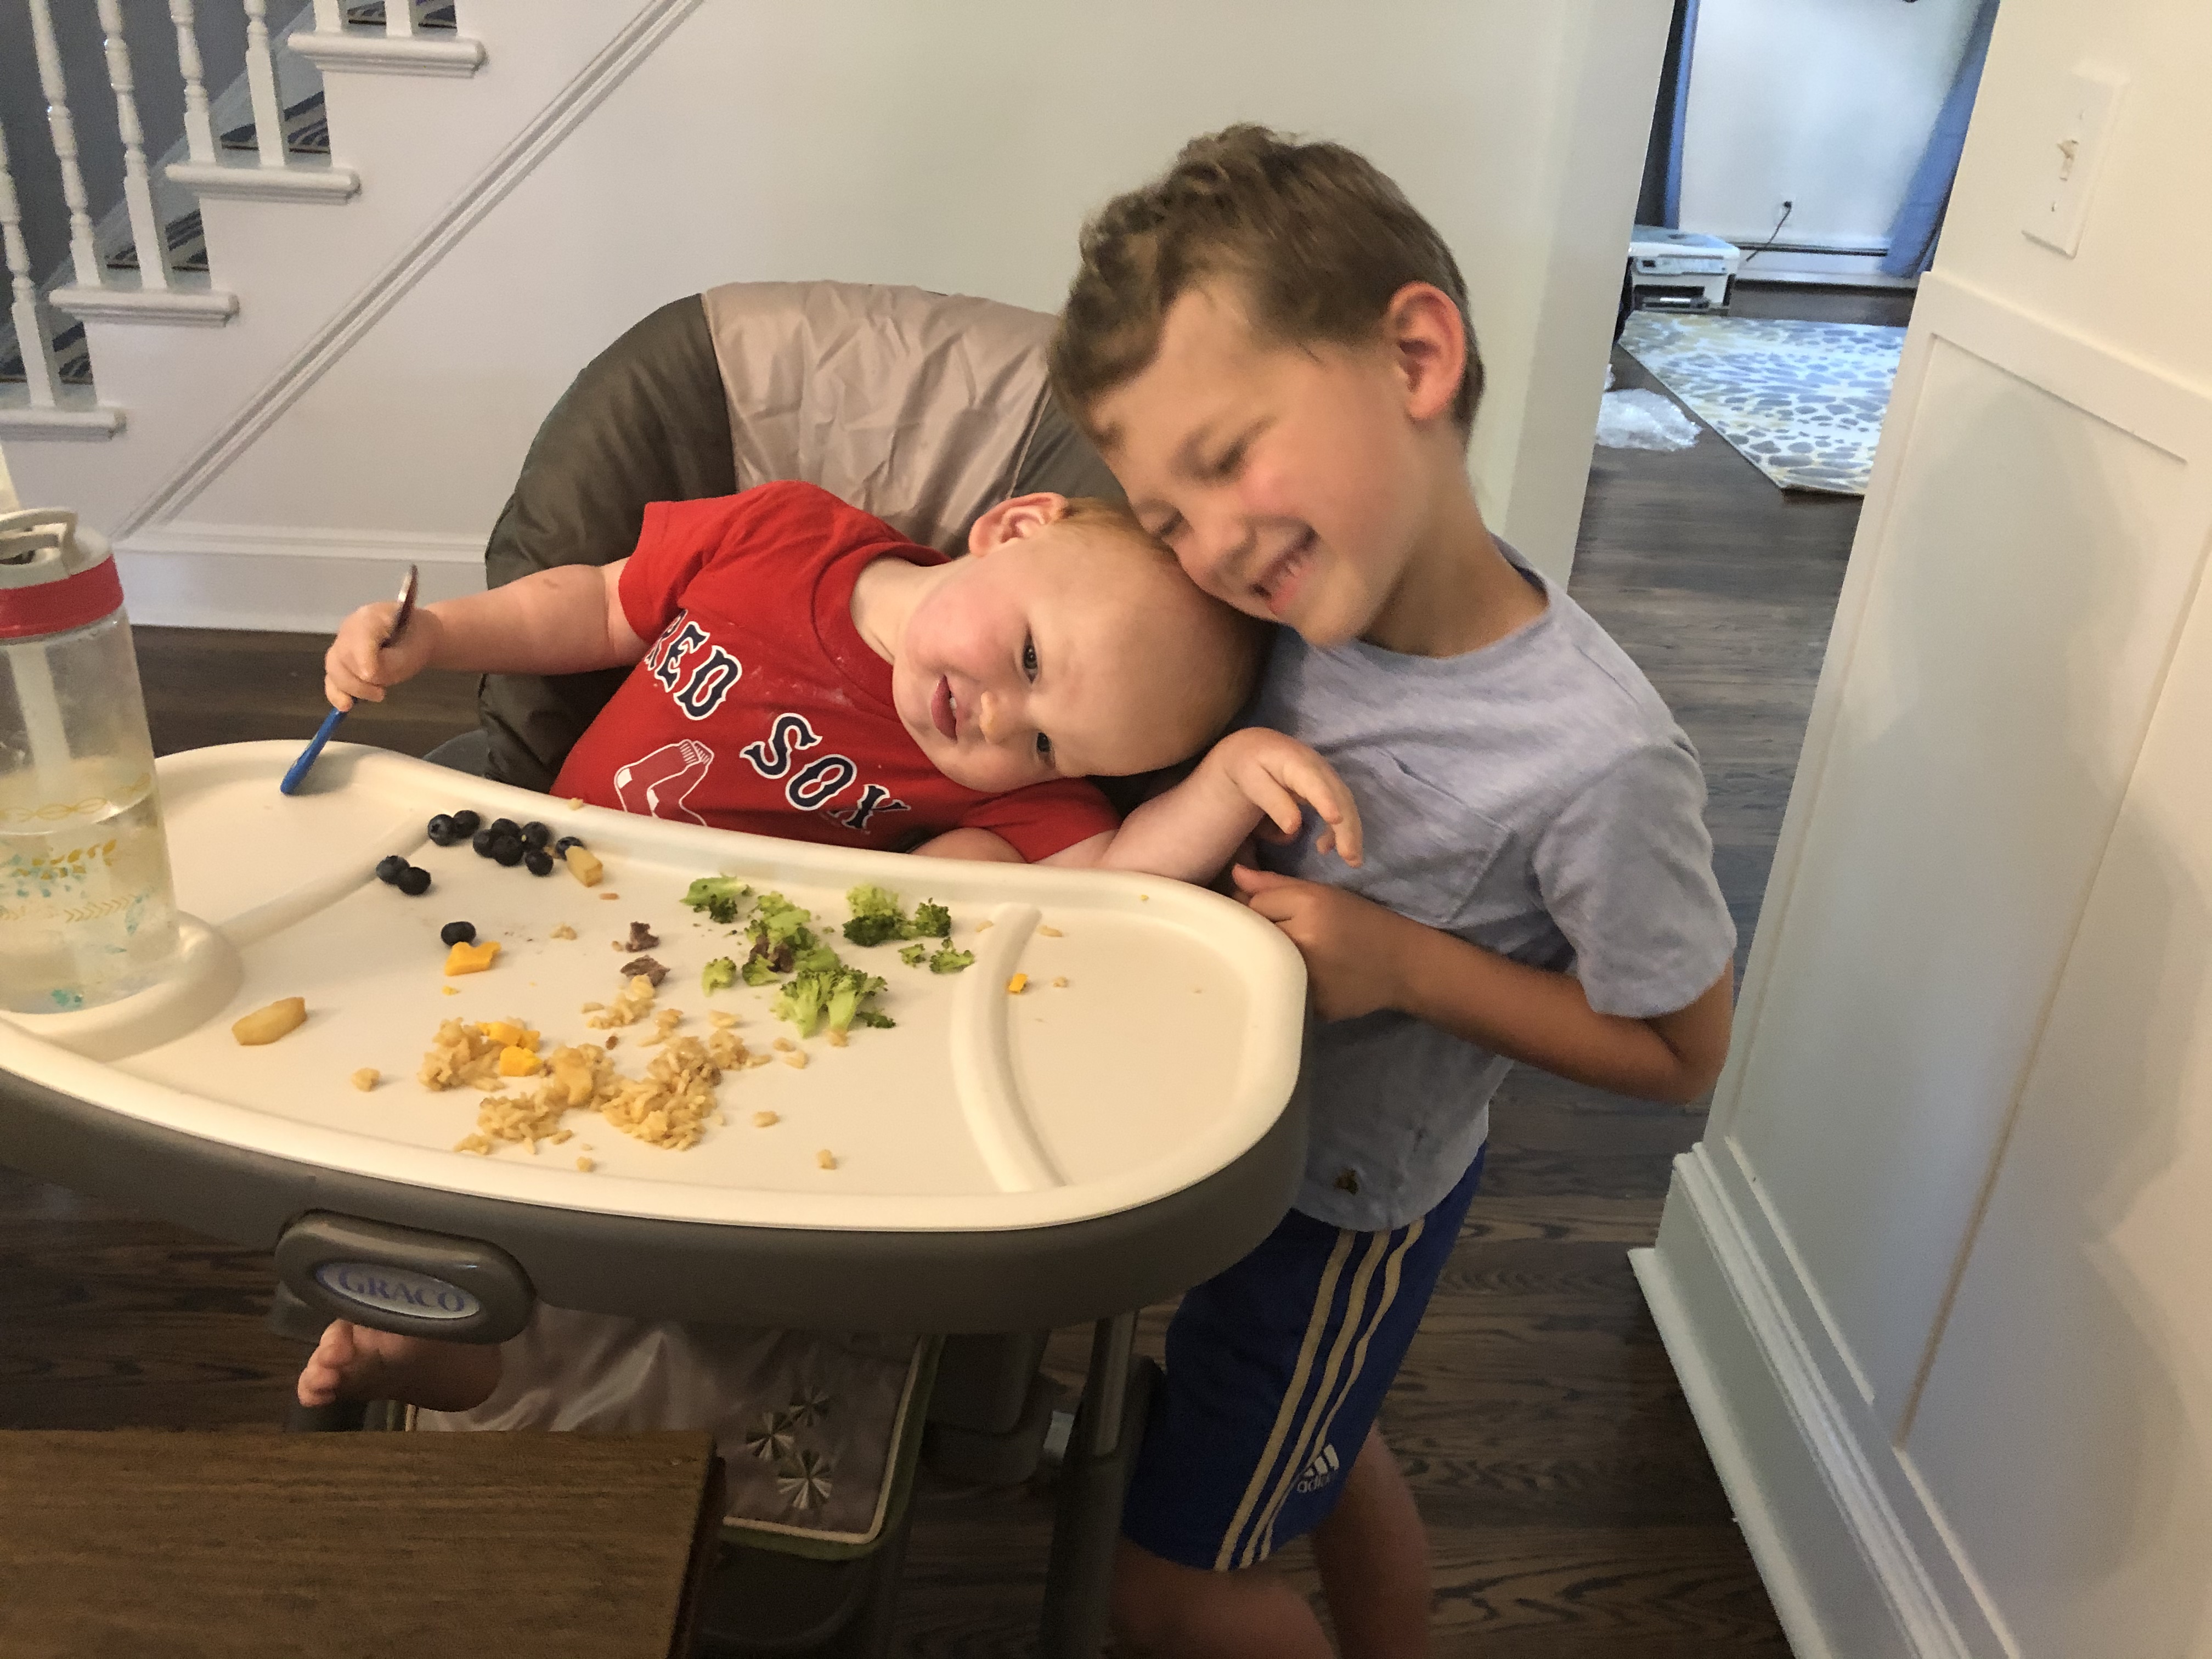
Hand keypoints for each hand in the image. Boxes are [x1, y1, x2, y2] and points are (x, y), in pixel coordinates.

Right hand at [323, 602, 440, 709]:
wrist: (413, 636)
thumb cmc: (414, 643)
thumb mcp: (411, 652)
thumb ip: (391, 663)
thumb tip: (367, 676)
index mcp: (373, 615)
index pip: (361, 633)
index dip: (362, 656)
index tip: (370, 676)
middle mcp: (350, 626)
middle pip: (343, 654)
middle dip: (359, 679)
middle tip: (382, 694)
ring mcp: (341, 642)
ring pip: (334, 668)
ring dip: (351, 688)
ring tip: (377, 695)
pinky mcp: (338, 660)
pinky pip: (331, 677)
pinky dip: (336, 693)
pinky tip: (346, 705)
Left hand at [1207, 729, 1362, 865]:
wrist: (1256, 747)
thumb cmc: (1249, 765)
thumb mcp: (1251, 781)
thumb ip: (1273, 802)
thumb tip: (1293, 827)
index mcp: (1295, 761)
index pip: (1314, 783)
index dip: (1326, 800)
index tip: (1336, 819)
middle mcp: (1318, 766)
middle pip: (1339, 796)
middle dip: (1347, 827)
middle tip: (1351, 858)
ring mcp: (1325, 776)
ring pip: (1345, 803)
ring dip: (1350, 832)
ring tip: (1351, 860)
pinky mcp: (1327, 786)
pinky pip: (1340, 806)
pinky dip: (1339, 829)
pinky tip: (1325, 847)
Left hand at [1231, 864, 1410, 1020]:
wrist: (1403, 965)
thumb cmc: (1363, 922)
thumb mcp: (1324, 894)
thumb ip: (1275, 884)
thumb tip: (1236, 873)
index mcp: (1308, 908)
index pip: (1253, 904)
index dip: (1260, 905)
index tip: (1275, 910)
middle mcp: (1301, 943)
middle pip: (1252, 934)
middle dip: (1259, 932)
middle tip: (1282, 932)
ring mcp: (1302, 979)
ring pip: (1259, 962)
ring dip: (1266, 957)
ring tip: (1291, 952)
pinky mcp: (1304, 1005)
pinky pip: (1275, 987)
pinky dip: (1280, 980)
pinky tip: (1298, 974)